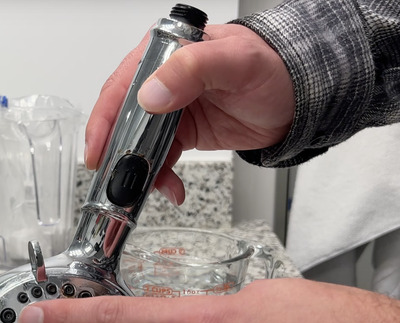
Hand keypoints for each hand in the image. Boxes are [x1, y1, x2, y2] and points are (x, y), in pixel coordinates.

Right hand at [86, 24, 294, 204]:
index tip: (98, 150)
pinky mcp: (180, 133)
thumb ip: (191, 70)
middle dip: (116, 153)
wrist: (300, 97)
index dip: (104, 120)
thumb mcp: (234, 62)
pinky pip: (157, 158)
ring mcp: (168, 109)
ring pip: (136, 144)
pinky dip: (159, 177)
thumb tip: (151, 95)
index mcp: (163, 53)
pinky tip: (169, 188)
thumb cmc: (273, 68)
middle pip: (121, 120)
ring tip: (141, 191)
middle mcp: (159, 81)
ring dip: (137, 170)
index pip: (121, 86)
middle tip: (114, 180)